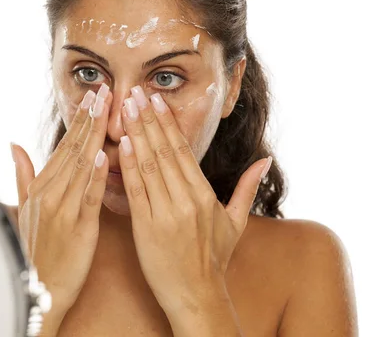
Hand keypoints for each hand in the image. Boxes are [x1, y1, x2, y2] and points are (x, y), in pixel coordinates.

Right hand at [10, 84, 111, 333]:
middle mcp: (49, 192)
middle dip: (90, 116)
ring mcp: (62, 208)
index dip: (80, 119)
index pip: (64, 145)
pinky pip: (86, 195)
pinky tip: (102, 154)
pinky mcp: (77, 226)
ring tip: (107, 108)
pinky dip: (93, 174)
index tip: (94, 95)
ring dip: (94, 134)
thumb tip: (14, 144)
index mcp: (41, 186)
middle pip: (73, 147)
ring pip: (80, 164)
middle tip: (106, 89)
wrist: (40, 287)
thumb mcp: (26, 207)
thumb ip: (23, 174)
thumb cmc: (37, 248)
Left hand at [118, 87, 271, 333]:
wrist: (196, 295)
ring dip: (135, 134)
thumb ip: (248, 188)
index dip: (167, 122)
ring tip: (124, 109)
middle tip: (134, 92)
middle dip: (147, 119)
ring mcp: (164, 213)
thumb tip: (266, 161)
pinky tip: (121, 144)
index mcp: (204, 195)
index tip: (155, 99)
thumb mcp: (236, 223)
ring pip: (148, 165)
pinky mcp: (145, 228)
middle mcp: (186, 200)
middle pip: (164, 151)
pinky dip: (128, 166)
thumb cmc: (214, 259)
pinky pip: (136, 191)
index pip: (182, 150)